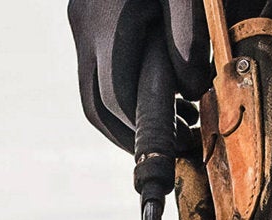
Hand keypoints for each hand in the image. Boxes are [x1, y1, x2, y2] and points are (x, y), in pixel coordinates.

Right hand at [68, 0, 209, 151]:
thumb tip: (191, 89)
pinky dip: (124, 90)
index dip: (146, 130)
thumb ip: (188, 36)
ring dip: (127, 118)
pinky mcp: (85, 19)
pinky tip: (160, 87)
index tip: (182, 140)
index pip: (116, 98)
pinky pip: (97, 69)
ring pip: (91, 92)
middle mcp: (86, 25)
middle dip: (132, 138)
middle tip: (172, 147)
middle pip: (95, 106)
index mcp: (110, 22)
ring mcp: (81, 23)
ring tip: (176, 119)